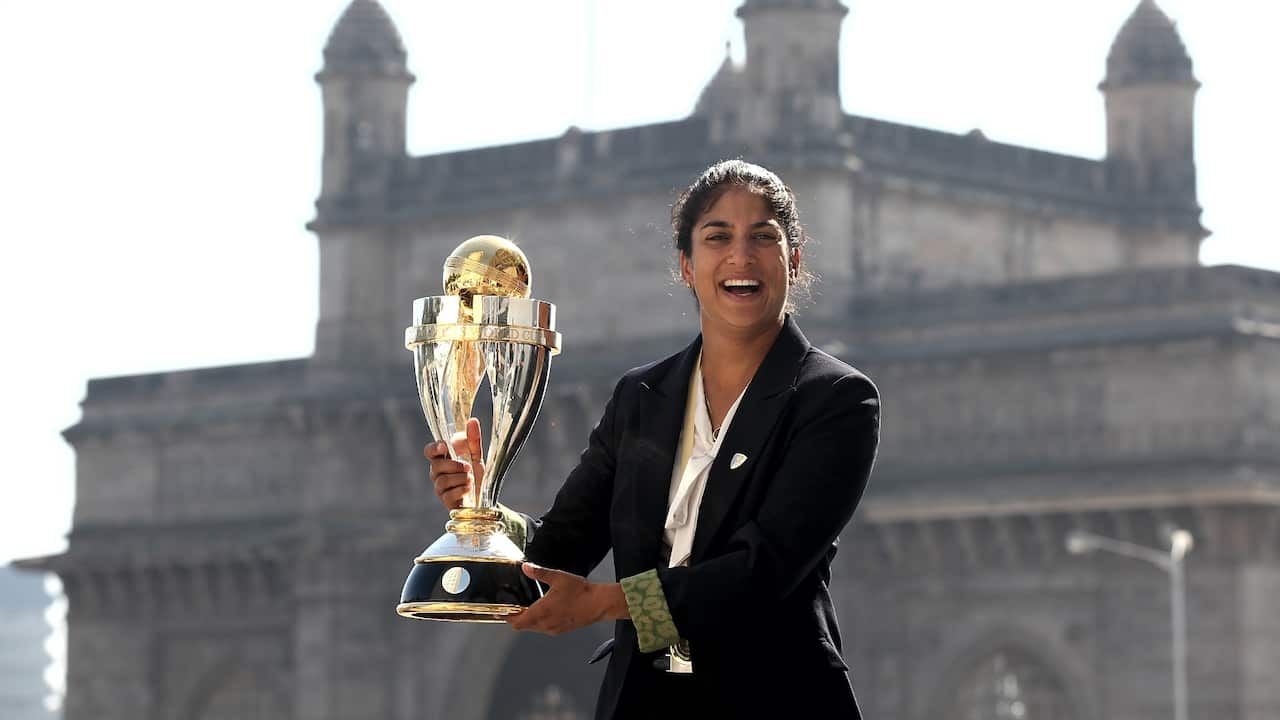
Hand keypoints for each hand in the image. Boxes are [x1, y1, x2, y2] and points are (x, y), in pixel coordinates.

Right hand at [424, 418, 484, 510]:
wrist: (485, 496)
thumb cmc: (476, 474)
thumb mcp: (477, 455)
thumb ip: (473, 440)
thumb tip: (472, 421)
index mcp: (443, 459)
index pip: (429, 451)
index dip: (434, 448)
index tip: (444, 447)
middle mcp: (437, 473)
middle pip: (435, 466)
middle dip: (453, 465)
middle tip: (468, 467)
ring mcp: (440, 488)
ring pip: (442, 480)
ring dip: (460, 478)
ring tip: (471, 479)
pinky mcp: (446, 502)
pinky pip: (448, 495)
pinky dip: (461, 490)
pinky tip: (468, 489)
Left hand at [506, 563, 628, 634]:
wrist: (599, 604)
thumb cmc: (581, 592)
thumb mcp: (557, 577)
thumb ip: (539, 572)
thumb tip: (526, 567)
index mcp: (541, 612)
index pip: (516, 622)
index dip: (506, 618)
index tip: (499, 612)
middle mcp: (545, 624)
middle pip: (523, 626)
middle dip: (516, 618)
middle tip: (512, 607)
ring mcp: (554, 629)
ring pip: (534, 628)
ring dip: (528, 620)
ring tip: (527, 607)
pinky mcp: (562, 629)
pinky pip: (544, 628)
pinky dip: (539, 622)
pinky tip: (545, 610)